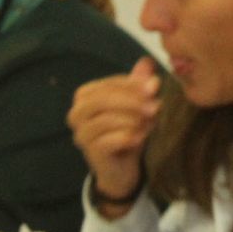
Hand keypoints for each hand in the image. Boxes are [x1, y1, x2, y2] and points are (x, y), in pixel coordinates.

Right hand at [67, 56, 160, 212]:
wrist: (123, 168)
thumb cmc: (127, 131)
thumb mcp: (136, 105)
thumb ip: (139, 84)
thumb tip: (147, 62)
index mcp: (85, 96)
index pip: (109, 83)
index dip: (133, 84)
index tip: (155, 86)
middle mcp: (77, 113)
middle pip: (103, 99)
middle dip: (132, 101)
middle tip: (155, 105)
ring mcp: (81, 134)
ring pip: (106, 120)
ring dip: (132, 120)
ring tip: (150, 123)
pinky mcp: (91, 152)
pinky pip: (109, 140)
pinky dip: (129, 137)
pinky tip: (141, 138)